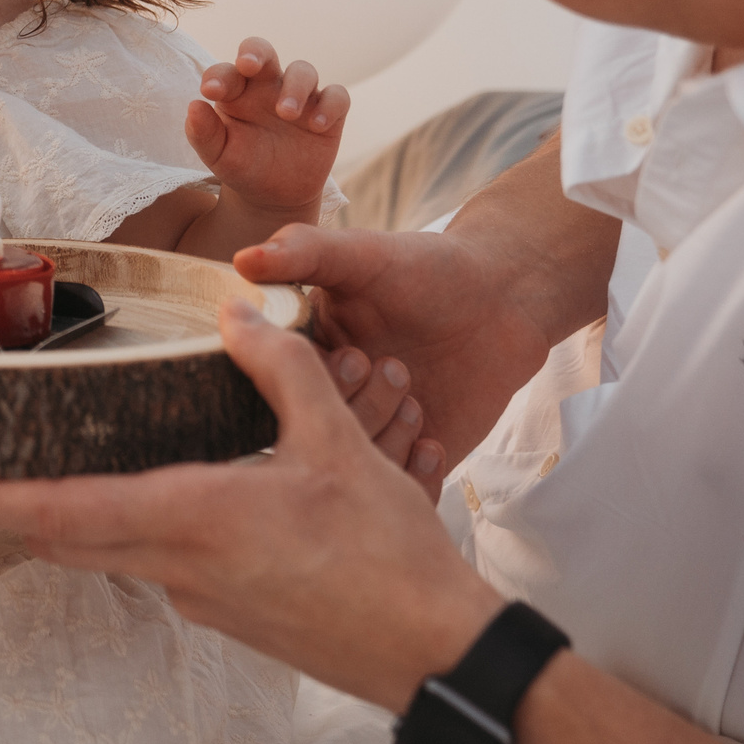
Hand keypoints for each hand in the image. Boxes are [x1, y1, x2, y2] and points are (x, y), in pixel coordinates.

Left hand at [0, 297, 502, 711]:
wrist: (435, 654)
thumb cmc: (389, 555)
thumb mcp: (340, 443)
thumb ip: (281, 370)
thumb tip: (238, 314)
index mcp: (196, 518)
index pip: (68, 510)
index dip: (3, 493)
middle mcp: (181, 567)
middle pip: (70, 537)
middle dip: (23, 502)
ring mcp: (200, 600)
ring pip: (110, 554)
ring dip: (77, 517)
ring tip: (59, 466)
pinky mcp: (226, 617)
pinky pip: (155, 567)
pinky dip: (132, 532)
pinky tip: (154, 498)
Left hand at [186, 38, 349, 224]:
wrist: (273, 195)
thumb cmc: (242, 166)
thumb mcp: (218, 156)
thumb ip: (203, 133)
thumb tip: (193, 106)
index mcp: (236, 91)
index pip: (226, 71)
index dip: (218, 76)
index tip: (210, 92)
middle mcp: (267, 86)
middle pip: (263, 51)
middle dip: (256, 51)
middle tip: (248, 63)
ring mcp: (299, 96)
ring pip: (303, 71)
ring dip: (295, 87)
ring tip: (285, 113)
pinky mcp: (328, 113)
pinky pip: (337, 96)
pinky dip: (330, 106)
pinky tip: (317, 126)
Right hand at [237, 225, 555, 489]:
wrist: (502, 301)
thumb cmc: (425, 268)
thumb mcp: (361, 253)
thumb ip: (303, 250)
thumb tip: (242, 260)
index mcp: (299, 356)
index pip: (272, 386)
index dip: (303, 382)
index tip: (346, 356)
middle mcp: (324, 402)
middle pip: (309, 435)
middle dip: (350, 408)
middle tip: (386, 365)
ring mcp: (367, 437)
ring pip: (353, 471)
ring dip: (385, 438)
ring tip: (415, 398)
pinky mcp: (408, 467)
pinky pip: (396, 493)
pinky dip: (413, 477)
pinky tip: (432, 437)